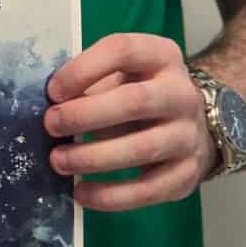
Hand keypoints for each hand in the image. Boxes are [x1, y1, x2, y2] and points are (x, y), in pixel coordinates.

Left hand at [43, 34, 215, 211]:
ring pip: (142, 148)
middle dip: (86, 115)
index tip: (53, 91)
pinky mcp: (187, 174)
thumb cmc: (140, 92)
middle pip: (135, 101)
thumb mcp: (121, 73)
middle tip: (51, 125)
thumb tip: (52, 105)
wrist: (194, 126)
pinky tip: (81, 193)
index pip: (123, 51)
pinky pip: (148, 189)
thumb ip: (91, 82)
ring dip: (93, 158)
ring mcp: (189, 135)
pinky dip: (111, 195)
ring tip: (58, 161)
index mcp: (162, 56)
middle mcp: (182, 93)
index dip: (84, 69)